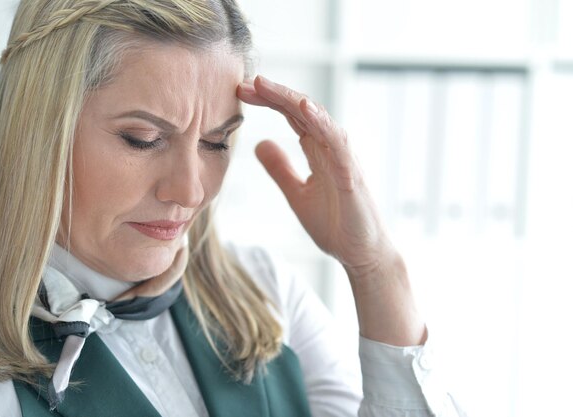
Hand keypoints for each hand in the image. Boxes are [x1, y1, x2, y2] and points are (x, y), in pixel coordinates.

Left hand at [237, 76, 425, 344]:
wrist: (360, 255)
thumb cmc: (335, 225)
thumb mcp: (296, 194)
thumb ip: (280, 169)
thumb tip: (258, 144)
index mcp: (318, 151)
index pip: (291, 117)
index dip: (268, 102)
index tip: (241, 92)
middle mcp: (331, 149)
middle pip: (303, 112)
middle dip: (275, 95)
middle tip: (247, 83)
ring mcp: (343, 159)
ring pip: (319, 120)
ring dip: (293, 101)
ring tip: (267, 86)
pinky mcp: (352, 175)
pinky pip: (338, 144)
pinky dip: (322, 124)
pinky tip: (304, 111)